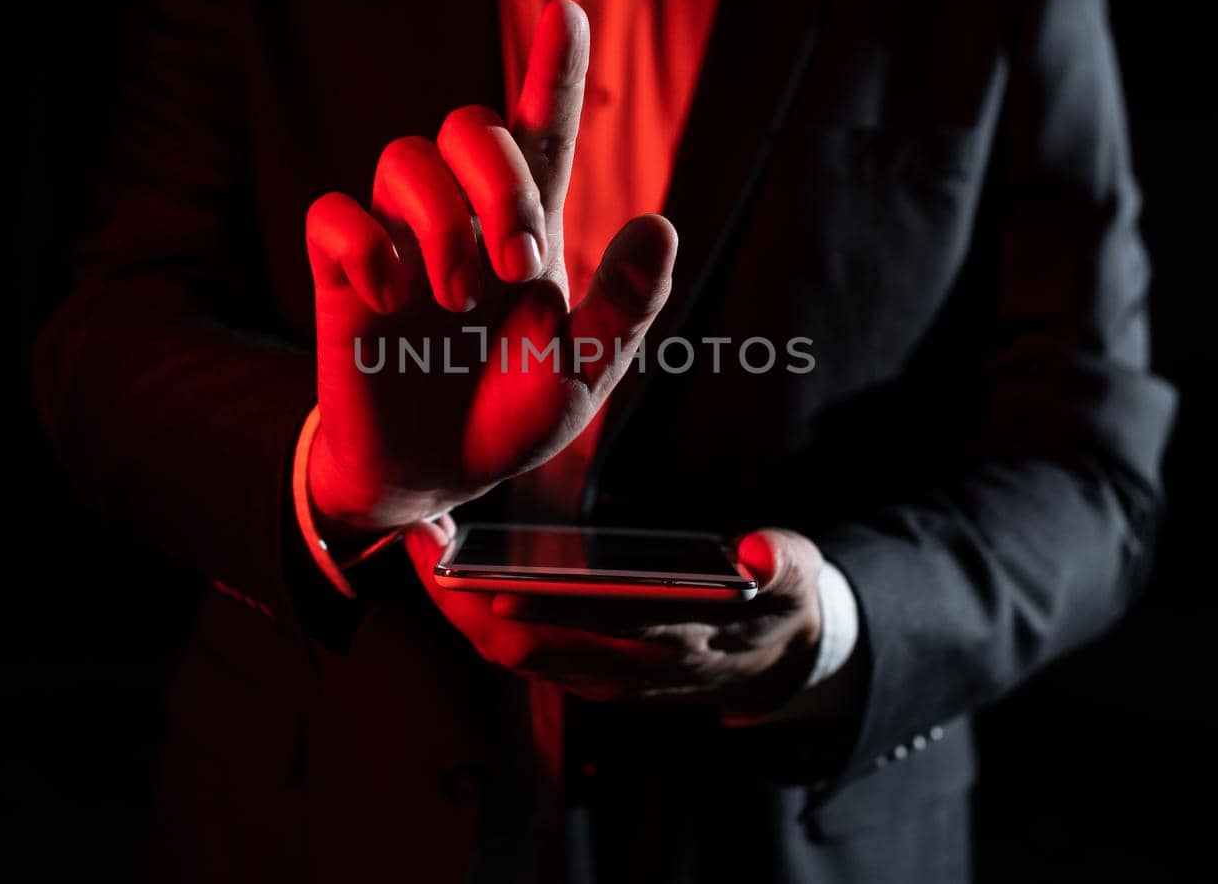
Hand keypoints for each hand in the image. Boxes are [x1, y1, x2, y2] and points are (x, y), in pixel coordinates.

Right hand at [303, 0, 678, 534]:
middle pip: (468, 123)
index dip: (555, 70)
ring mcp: (400, 239)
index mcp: (532, 228)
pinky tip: (391, 299)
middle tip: (516, 266)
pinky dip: (363, 245)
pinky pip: (334, 212)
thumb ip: (623, 307)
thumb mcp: (581, 374)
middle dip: (498, 182)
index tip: (568, 11)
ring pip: (401, 155)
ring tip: (454, 299)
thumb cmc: (512, 414)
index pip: (544, 129)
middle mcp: (465, 217)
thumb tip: (661, 222)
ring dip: (438, 220)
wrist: (435, 474)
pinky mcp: (343, 272)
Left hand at [404, 516, 824, 716]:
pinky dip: (478, 619)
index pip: (588, 627)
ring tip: (422, 545)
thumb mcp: (796, 576)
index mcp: (675, 638)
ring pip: (510, 658)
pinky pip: (518, 655)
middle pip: (521, 650)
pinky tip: (453, 572)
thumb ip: (780, 563)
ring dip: (459, 609)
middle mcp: (629, 668)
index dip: (532, 607)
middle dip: (462, 603)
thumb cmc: (776, 603)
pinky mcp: (588, 674)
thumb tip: (757, 553)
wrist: (778, 663)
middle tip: (421, 539)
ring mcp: (602, 677)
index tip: (482, 574)